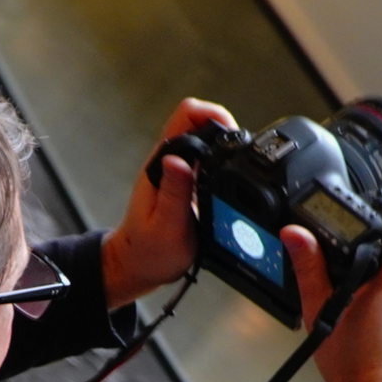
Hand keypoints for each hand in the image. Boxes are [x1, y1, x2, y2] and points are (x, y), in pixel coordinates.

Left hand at [102, 99, 235, 306]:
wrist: (138, 266)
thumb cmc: (148, 251)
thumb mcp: (165, 225)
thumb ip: (173, 192)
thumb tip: (177, 160)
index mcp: (161, 163)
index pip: (188, 115)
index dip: (214, 116)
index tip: (233, 137)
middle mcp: (170, 160)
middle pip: (202, 122)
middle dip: (227, 131)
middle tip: (243, 157)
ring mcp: (179, 170)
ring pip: (208, 141)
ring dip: (227, 148)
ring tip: (242, 170)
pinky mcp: (187, 182)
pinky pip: (210, 161)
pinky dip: (225, 164)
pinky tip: (234, 183)